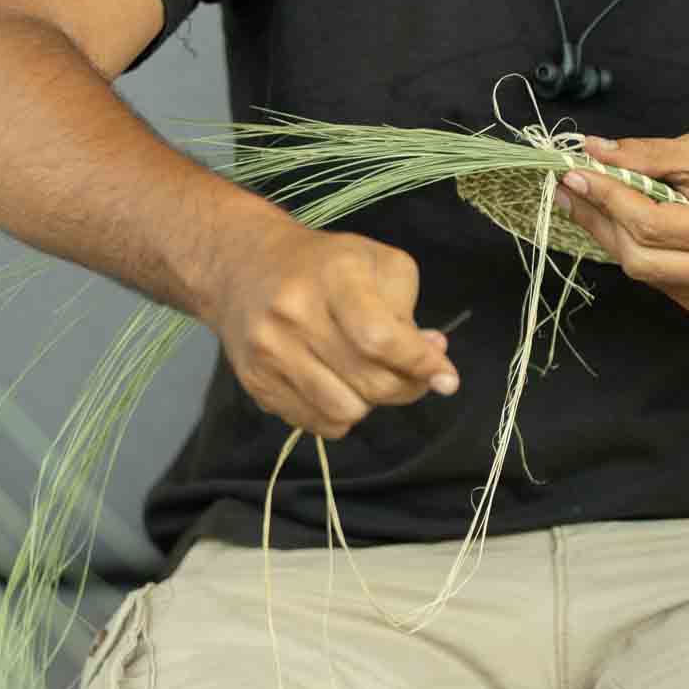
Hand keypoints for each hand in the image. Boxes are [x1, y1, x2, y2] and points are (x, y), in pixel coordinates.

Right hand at [206, 220, 459, 439]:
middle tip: (411, 374)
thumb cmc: (324, 264)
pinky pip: (316, 424)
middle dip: (405, 386)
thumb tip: (433, 358)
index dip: (419, 365)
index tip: (446, 378)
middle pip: (368, 381)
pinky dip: (339, 414)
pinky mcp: (255, 382)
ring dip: (369, 402)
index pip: (379, 338)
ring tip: (365, 375)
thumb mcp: (376, 264)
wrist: (242, 265)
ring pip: (344, 412)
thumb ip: (408, 310)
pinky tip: (337, 384)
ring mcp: (270, 351)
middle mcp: (294, 313)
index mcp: (334, 276)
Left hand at [556, 133, 688, 316]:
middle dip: (599, 220)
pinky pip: (660, 282)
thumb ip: (647, 154)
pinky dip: (639, 253)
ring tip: (591, 203)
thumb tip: (593, 151)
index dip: (606, 197)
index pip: (649, 222)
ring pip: (644, 273)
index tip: (574, 173)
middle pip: (639, 256)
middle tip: (571, 190)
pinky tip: (628, 228)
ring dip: (612, 237)